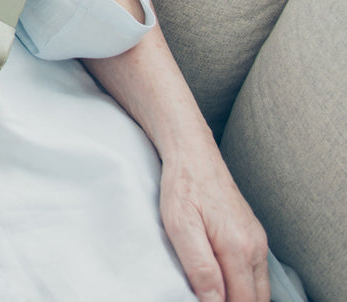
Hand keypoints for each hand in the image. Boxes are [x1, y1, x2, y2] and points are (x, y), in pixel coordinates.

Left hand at [159, 150, 268, 301]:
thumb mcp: (180, 225)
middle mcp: (255, 247)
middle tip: (206, 298)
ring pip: (259, 288)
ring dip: (241, 297)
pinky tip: (223, 280)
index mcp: (239, 248)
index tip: (203, 301)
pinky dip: (244, 284)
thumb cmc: (182, 185)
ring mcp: (258, 240)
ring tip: (213, 292)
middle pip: (256, 299)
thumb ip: (200, 267)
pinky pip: (256, 272)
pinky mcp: (253, 234)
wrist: (192, 152)